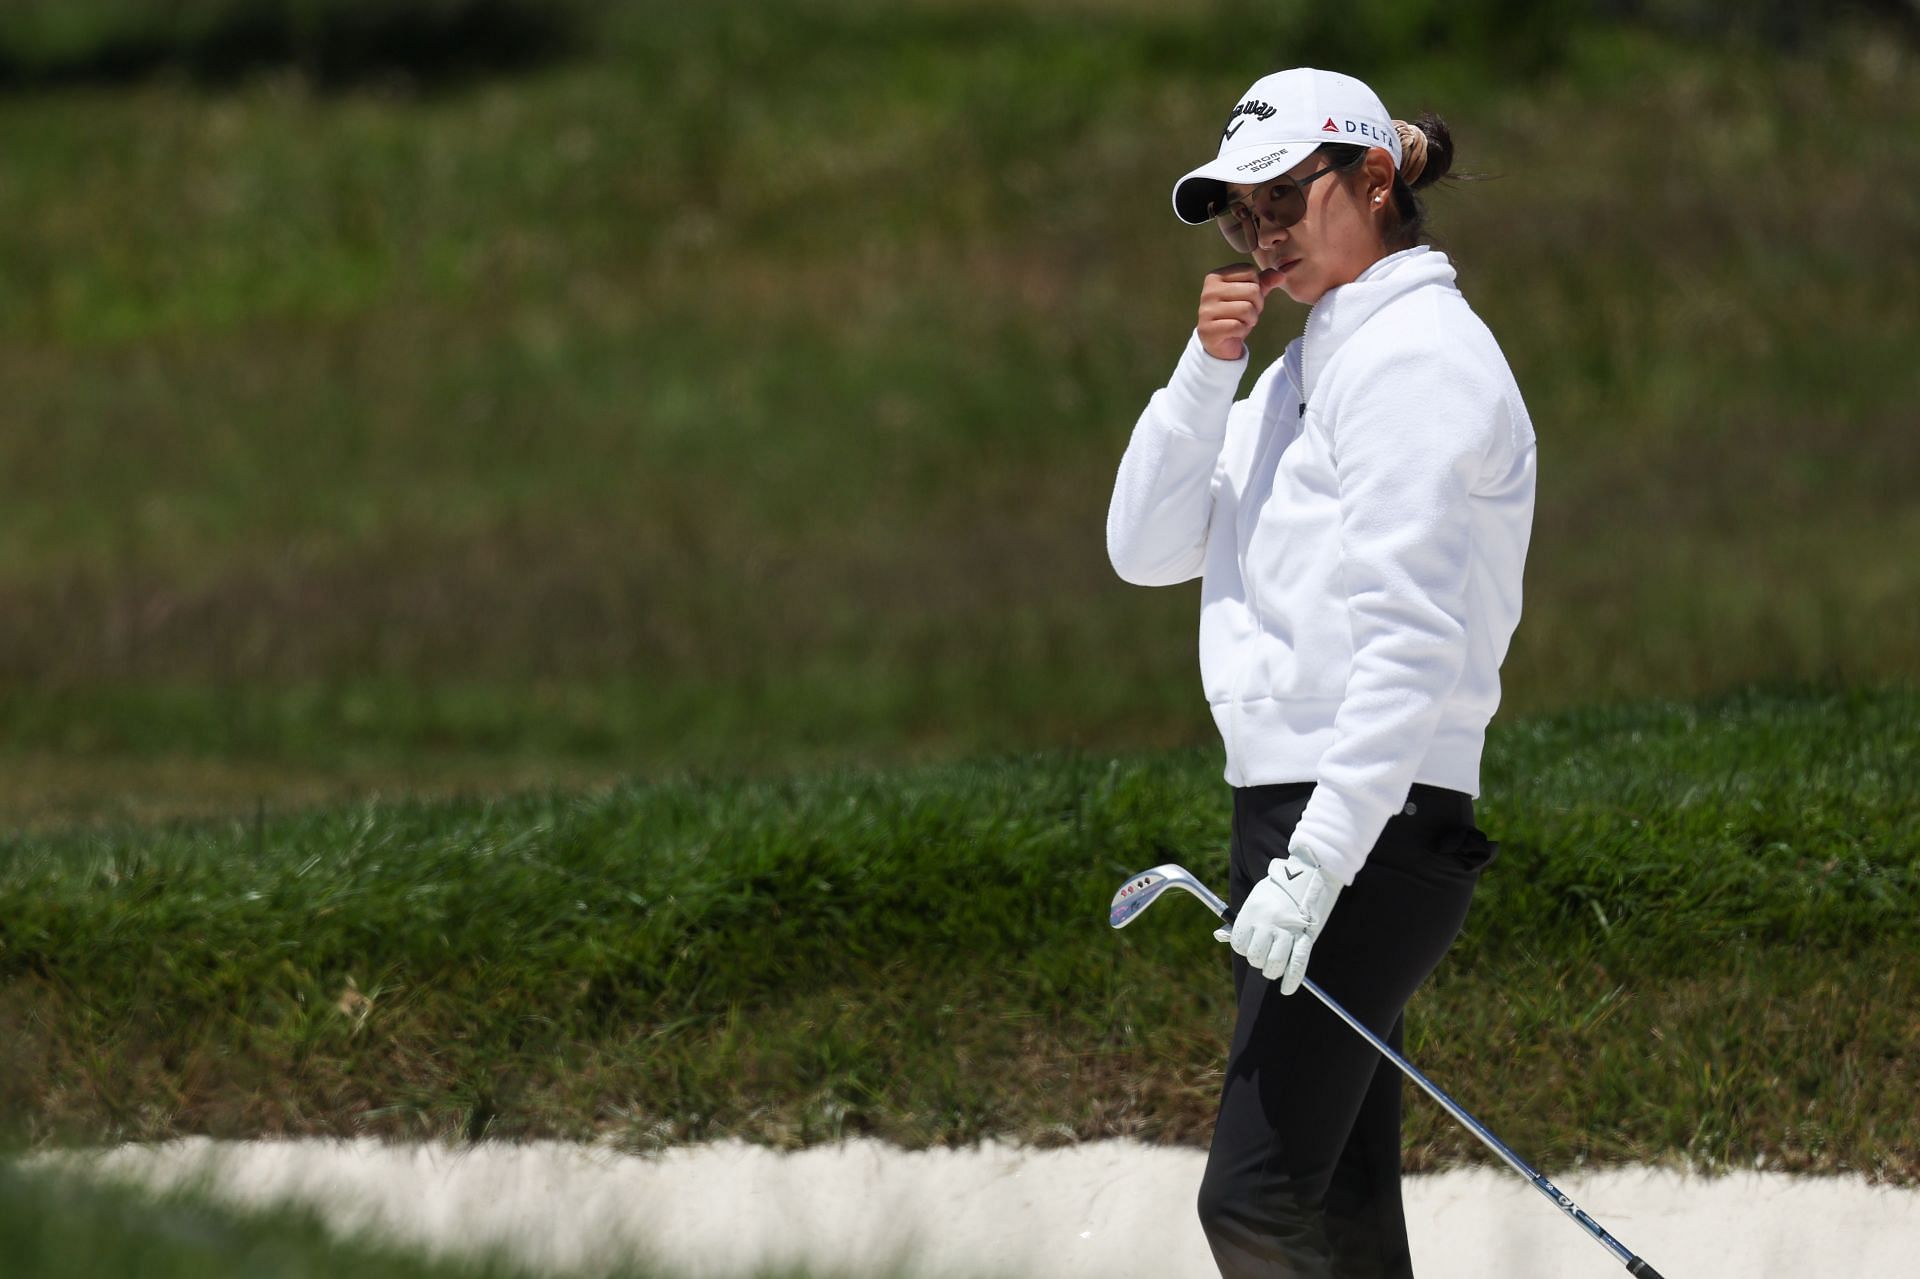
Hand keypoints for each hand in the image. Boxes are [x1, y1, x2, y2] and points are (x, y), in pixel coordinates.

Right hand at [1197, 262, 1284, 360]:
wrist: (1220, 343)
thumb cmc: (1236, 314)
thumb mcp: (1251, 296)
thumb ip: (1264, 282)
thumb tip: (1280, 274)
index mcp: (1216, 276)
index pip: (1250, 271)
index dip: (1257, 286)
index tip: (1247, 299)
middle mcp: (1208, 291)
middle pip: (1252, 290)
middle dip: (1257, 305)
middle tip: (1247, 314)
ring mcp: (1206, 310)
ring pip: (1246, 308)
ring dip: (1250, 319)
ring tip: (1241, 322)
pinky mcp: (1207, 329)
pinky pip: (1237, 326)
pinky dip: (1241, 331)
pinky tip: (1234, 332)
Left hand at [1219, 843, 1342, 994]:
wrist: (1308, 873)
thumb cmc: (1277, 890)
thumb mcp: (1254, 900)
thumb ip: (1241, 921)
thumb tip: (1219, 936)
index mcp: (1251, 913)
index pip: (1239, 946)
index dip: (1244, 948)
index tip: (1252, 943)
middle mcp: (1267, 922)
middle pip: (1255, 957)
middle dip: (1258, 960)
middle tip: (1265, 953)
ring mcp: (1287, 930)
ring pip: (1274, 964)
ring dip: (1272, 970)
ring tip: (1274, 966)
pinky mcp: (1306, 935)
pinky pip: (1297, 964)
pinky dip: (1292, 980)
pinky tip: (1286, 989)